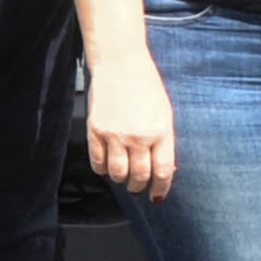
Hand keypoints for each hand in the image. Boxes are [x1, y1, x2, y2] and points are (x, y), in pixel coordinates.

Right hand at [85, 45, 177, 202]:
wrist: (120, 64)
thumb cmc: (146, 87)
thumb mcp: (164, 114)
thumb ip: (164, 142)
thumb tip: (163, 170)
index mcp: (161, 131)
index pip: (163, 171)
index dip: (160, 188)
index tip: (157, 195)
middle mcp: (139, 135)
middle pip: (139, 176)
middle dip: (139, 187)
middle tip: (138, 187)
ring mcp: (115, 134)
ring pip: (118, 174)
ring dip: (121, 180)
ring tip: (123, 176)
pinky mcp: (95, 131)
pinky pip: (98, 163)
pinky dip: (103, 170)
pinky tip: (107, 166)